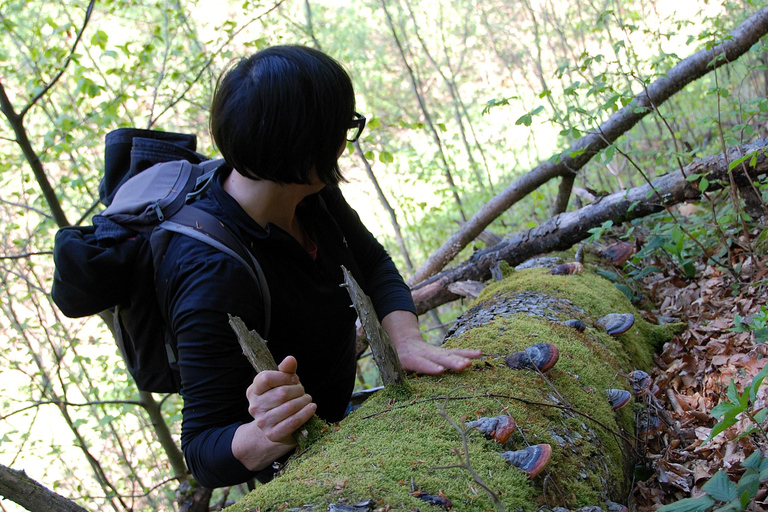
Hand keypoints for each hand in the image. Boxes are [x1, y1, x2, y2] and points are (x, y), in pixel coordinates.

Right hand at [232, 356, 315, 470]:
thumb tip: (290, 359)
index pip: (265, 378)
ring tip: (307, 399)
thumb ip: (286, 370)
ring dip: (304, 401)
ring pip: (289, 407)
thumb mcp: (282, 383)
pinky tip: (311, 408)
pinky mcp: (273, 434)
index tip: (294, 379)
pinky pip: (293, 421)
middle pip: (281, 393)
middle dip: (298, 390)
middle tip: (302, 391)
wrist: (276, 427)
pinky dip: (306, 413)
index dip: (284, 377)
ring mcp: (262, 422)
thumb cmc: (280, 400)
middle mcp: (254, 406)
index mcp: (253, 391)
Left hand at [395, 337, 481, 373]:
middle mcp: (425, 354)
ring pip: (449, 354)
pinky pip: (456, 352)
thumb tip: (396, 392)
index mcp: (410, 359)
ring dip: (461, 358)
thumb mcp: (393, 367)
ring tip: (470, 363)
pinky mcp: (443, 352)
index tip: (440, 370)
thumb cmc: (399, 360)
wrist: (404, 342)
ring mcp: (436, 352)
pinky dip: (468, 353)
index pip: (421, 363)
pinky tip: (479, 354)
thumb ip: (395, 377)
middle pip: (439, 358)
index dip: (430, 367)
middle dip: (451, 363)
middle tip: (462, 366)